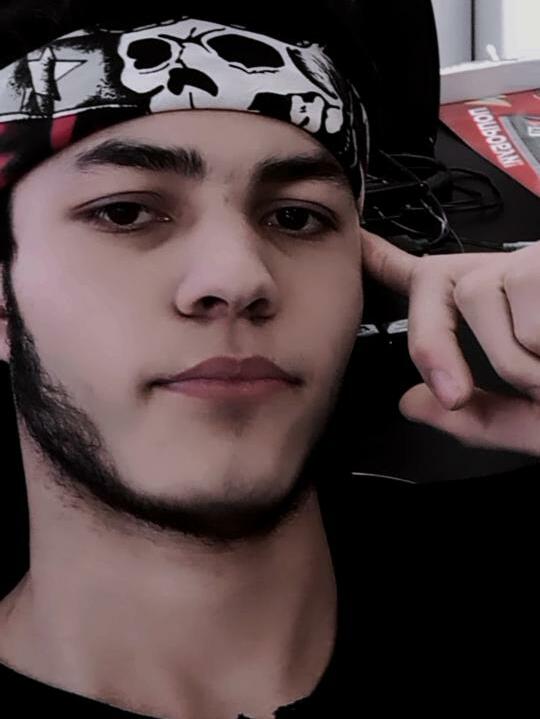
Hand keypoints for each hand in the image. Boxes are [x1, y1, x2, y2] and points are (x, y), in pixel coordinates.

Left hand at [361, 230, 539, 456]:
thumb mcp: (530, 420)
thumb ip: (472, 417)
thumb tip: (410, 401)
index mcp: (496, 311)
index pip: (428, 275)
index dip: (383, 257)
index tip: (353, 238)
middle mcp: (512, 276)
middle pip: (437, 281)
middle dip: (433, 344)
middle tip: (455, 390)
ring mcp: (538, 263)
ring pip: (481, 298)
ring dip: (517, 360)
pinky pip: (524, 304)